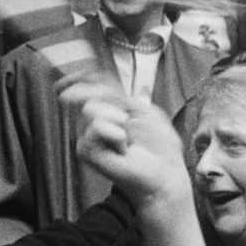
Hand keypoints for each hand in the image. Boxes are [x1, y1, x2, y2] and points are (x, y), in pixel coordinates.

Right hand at [58, 74, 192, 211]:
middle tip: (127, 120)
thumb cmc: (159, 146)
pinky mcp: (86, 150)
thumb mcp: (145, 111)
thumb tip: (93, 84)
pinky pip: (96, 127)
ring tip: (128, 138)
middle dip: (112, 101)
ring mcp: (88, 136)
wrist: (165, 173)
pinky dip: (116, 134)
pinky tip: (123, 147)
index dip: (80, 75)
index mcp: (109, 110)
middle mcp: (93, 122)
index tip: (79, 72)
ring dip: (118, 120)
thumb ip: (120, 95)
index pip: (88, 86)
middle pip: (89, 93)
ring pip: (91, 109)